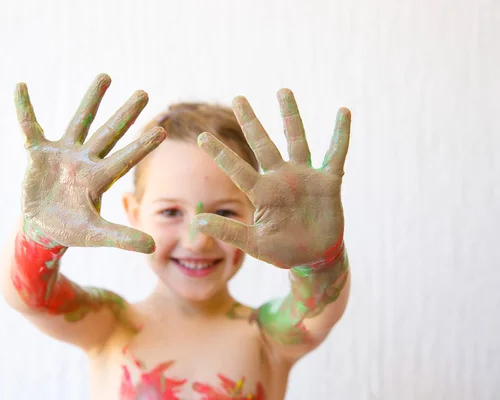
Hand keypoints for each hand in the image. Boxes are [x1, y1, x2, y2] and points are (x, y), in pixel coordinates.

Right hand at [15, 74, 164, 251]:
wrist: (43, 228)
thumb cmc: (72, 231)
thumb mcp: (96, 234)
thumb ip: (122, 238)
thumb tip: (153, 247)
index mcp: (99, 179)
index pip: (125, 158)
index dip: (142, 146)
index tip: (161, 130)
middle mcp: (86, 161)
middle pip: (109, 133)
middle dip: (126, 114)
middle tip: (144, 93)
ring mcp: (64, 155)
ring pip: (80, 121)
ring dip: (92, 100)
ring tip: (107, 76)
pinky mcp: (39, 154)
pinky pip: (30, 127)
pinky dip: (24, 109)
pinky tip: (20, 87)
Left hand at [192, 89, 349, 268]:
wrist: (314, 256)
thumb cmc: (283, 249)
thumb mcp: (254, 243)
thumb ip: (229, 231)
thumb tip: (196, 222)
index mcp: (262, 192)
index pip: (237, 169)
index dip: (220, 153)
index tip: (201, 137)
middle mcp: (281, 178)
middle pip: (263, 144)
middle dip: (251, 121)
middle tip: (237, 98)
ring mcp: (305, 177)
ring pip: (296, 139)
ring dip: (290, 116)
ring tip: (282, 91)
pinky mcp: (328, 182)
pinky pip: (336, 154)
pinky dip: (341, 135)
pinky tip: (343, 112)